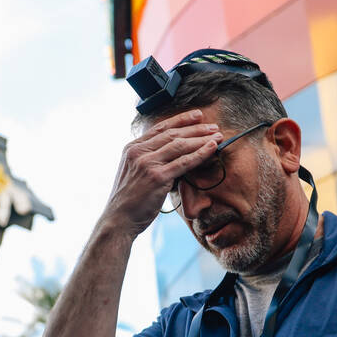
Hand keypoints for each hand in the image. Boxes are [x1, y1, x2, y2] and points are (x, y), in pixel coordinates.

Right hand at [99, 110, 222, 235]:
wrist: (119, 219)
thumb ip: (148, 159)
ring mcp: (147, 163)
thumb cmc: (129, 200)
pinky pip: (184, 162)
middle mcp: (138, 152)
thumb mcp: (134, 172)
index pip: (160, 128)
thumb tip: (173, 154)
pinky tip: (212, 148)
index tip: (197, 116)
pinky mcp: (157, 177)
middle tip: (213, 126)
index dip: (181, 120)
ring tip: (218, 136)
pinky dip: (200, 154)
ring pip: (180, 145)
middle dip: (196, 128)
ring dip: (201, 139)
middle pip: (172, 134)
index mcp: (132, 148)